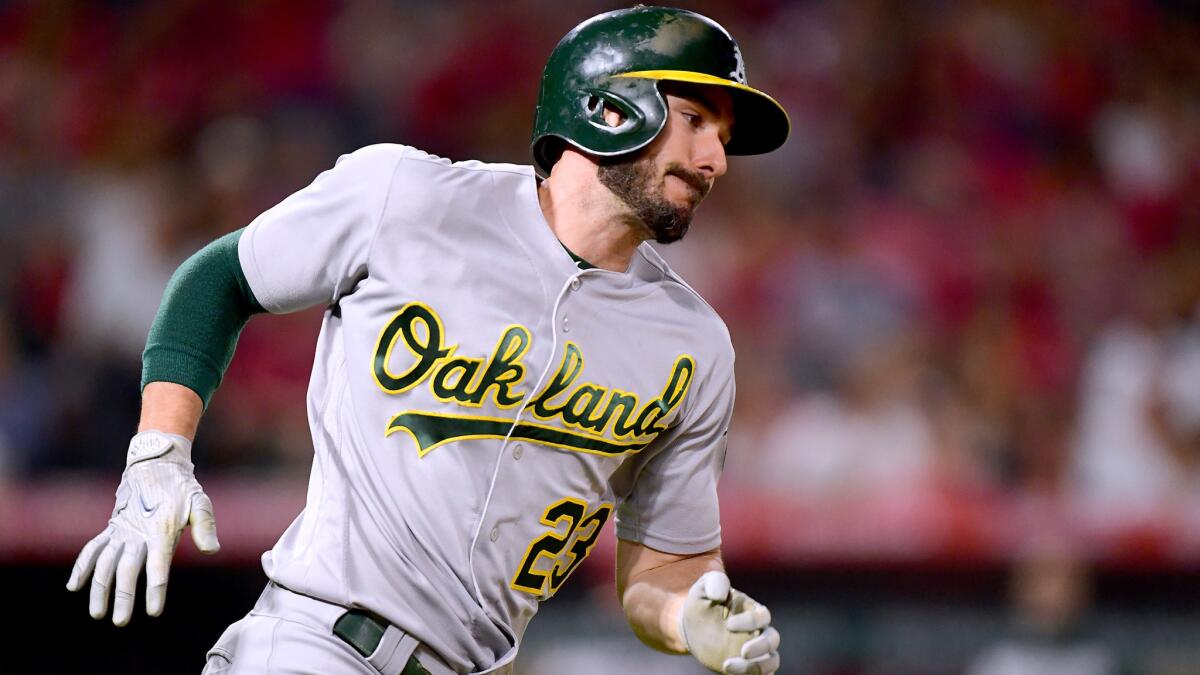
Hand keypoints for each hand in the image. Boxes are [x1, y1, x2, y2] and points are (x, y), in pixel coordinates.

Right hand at [66, 431, 219, 625]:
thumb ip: (205, 526)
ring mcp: (121, 531)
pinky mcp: (112, 528)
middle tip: (120, 621)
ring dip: (99, 588)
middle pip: (127, 570)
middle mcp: (138, 534)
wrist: (156, 464)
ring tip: (97, 614)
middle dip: (123, 596)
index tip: (153, 611)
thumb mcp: (199, 502)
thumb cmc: (182, 488)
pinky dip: (82, 566)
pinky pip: (92, 548)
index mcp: (162, 531)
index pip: (158, 566)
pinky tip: (74, 586)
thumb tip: (212, 550)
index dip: (155, 588)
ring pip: (105, 564)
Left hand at [679, 571, 780, 673]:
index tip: (728, 625)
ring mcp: (755, 650)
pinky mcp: (747, 666)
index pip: (762, 616)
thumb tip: (720, 594)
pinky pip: (762, 674)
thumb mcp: (703, 588)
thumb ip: (714, 583)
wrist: (691, 626)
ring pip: (771, 661)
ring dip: (757, 667)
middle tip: (742, 652)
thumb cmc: (701, 603)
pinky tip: (732, 673)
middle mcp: (758, 631)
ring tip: (727, 666)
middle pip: (773, 639)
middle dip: (761, 647)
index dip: (750, 622)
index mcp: (751, 610)